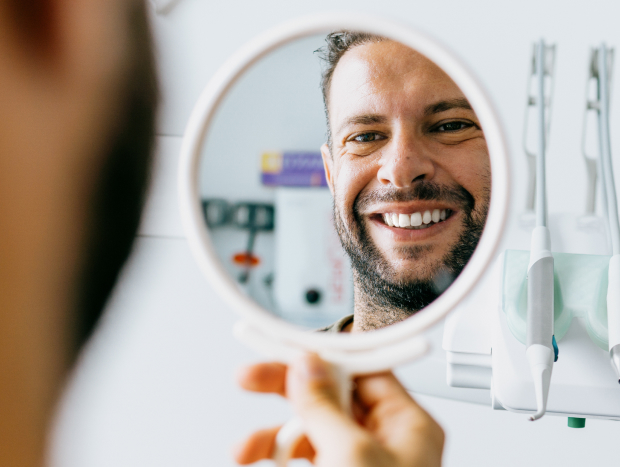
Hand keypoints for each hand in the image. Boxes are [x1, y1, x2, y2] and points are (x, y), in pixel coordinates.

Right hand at [234, 354, 443, 465]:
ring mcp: (358, 463)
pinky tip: (256, 459)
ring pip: (310, 427)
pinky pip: (302, 455)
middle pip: (331, 394)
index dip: (325, 354)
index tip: (289, 343)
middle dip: (287, 389)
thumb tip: (308, 365)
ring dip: (273, 434)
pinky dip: (276, 455)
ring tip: (245, 449)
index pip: (364, 369)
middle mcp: (384, 440)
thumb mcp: (351, 457)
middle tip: (249, 377)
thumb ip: (324, 407)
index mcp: (407, 426)